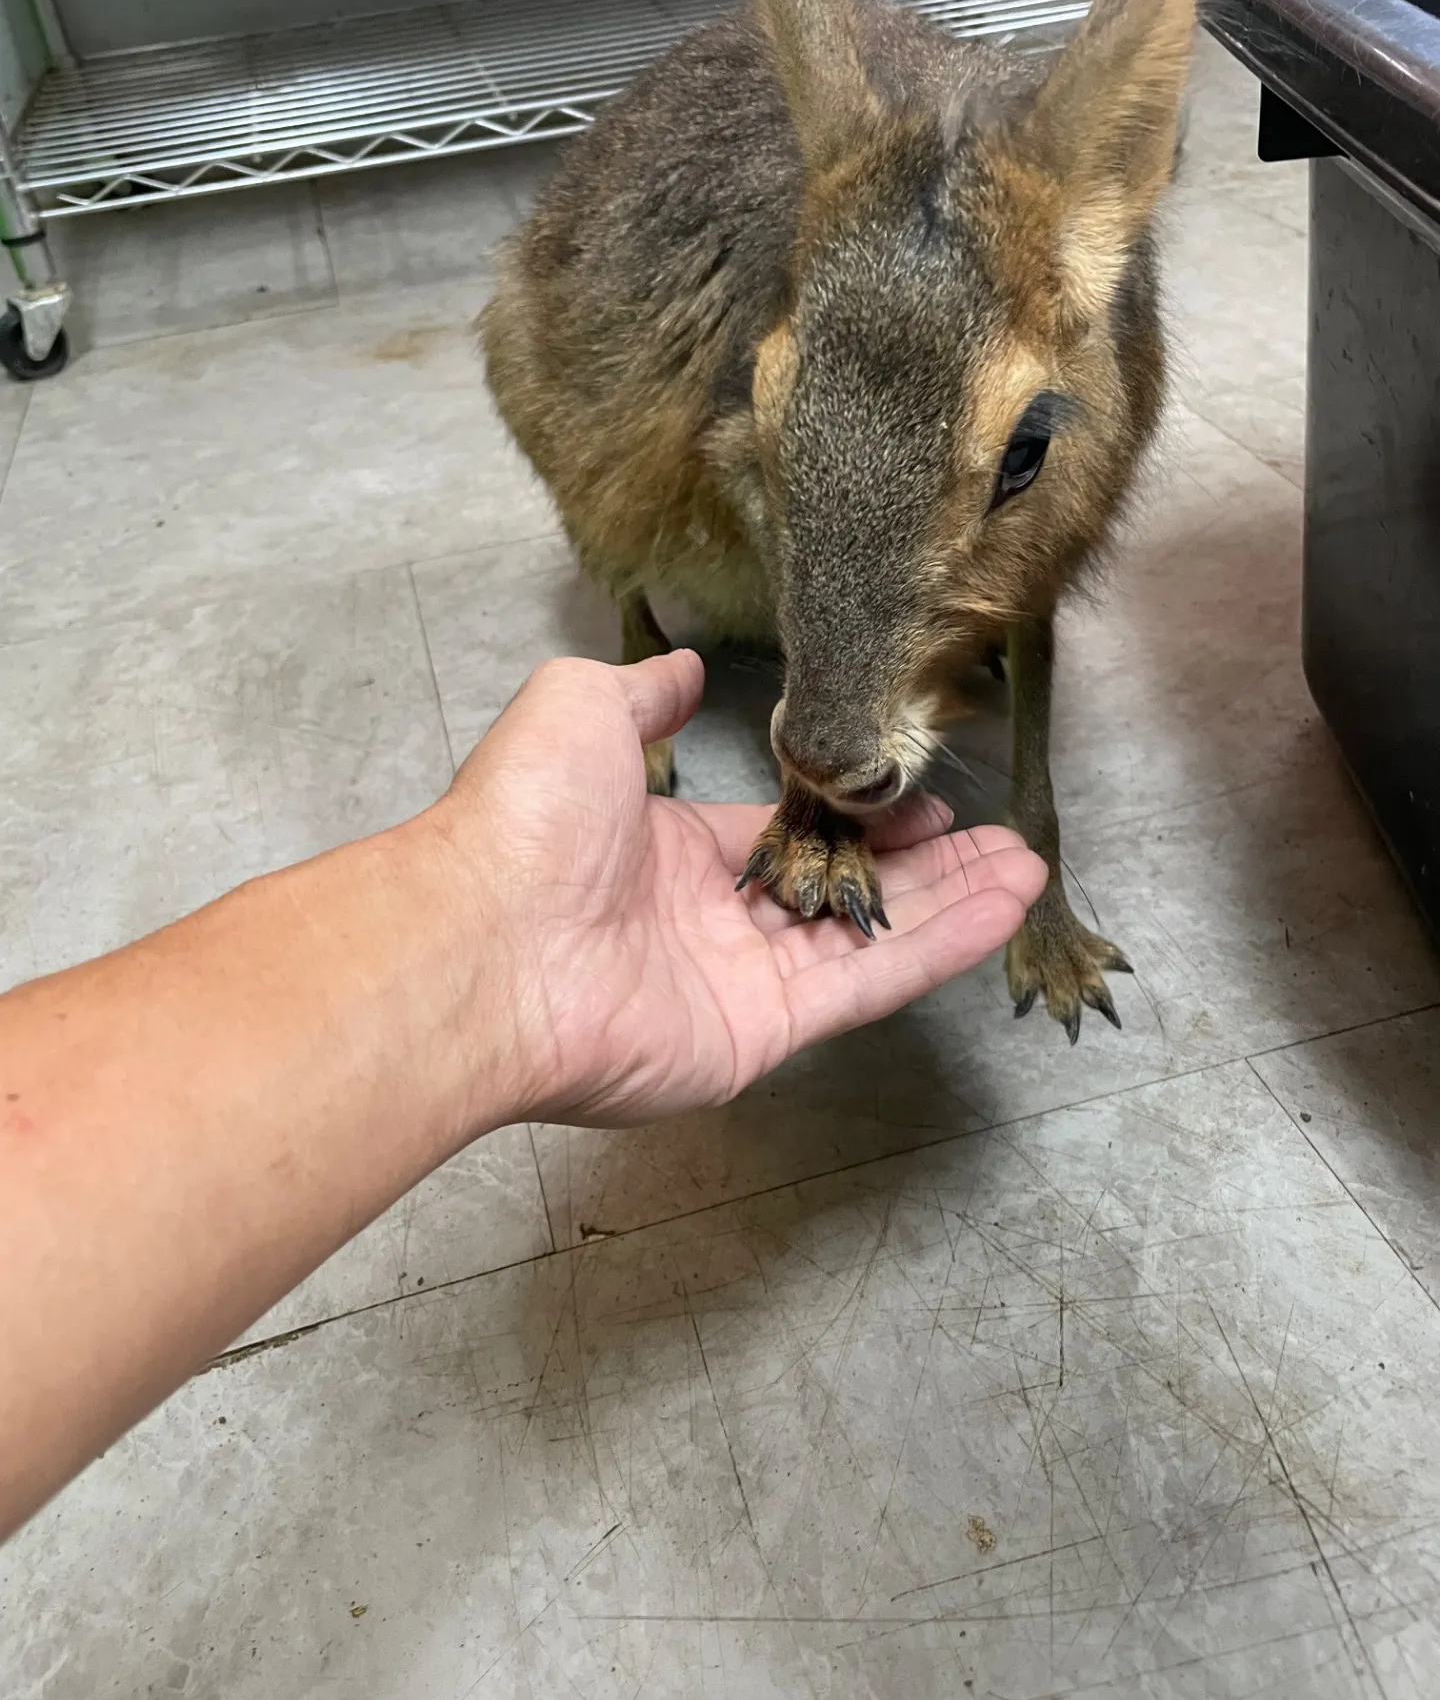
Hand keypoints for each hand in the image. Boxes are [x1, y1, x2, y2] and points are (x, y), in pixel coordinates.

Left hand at [434, 651, 1046, 1126]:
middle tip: (991, 838)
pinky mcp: (760, 1033)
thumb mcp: (579, 709)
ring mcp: (736, 981)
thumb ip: (642, 694)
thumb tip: (679, 666)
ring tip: (1026, 870)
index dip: (850, 812)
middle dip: (918, 862)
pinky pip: (862, 982)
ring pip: (863, 936)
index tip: (917, 793)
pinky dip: (936, 948)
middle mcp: (707, 917)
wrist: (486, 940)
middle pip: (836, 887)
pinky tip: (1001, 909)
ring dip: (948, 903)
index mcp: (666, 848)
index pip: (782, 829)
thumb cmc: (525, 819)